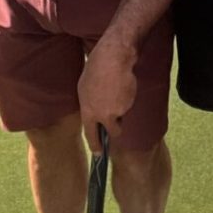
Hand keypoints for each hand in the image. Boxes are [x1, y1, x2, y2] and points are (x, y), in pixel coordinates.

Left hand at [77, 35, 138, 151]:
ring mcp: (115, 110)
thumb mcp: (85, 88)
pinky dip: (126, 98)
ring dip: (121, 108)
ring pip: (121, 115)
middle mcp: (101, 114)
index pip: (90, 133)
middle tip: (117, 126)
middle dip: (115, 131)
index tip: (98, 153)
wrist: (114, 59)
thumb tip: (94, 114)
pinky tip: (122, 85)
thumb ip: (90, 104)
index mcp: (87, 110)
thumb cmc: (97, 68)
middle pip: (112, 131)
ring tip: (117, 89)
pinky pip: (127, 105)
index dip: (95, 144)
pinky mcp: (128, 104)